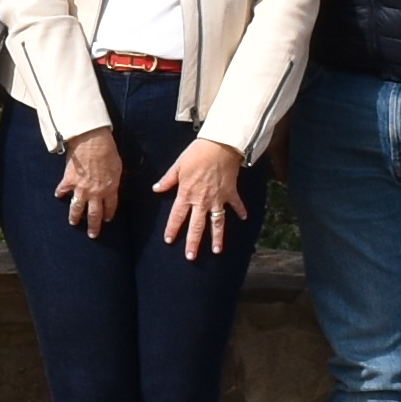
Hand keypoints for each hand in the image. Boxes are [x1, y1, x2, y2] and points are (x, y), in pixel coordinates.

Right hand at [52, 124, 124, 236]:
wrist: (93, 142)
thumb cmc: (108, 151)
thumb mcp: (117, 167)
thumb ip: (114, 179)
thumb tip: (112, 184)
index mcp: (110, 189)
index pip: (110, 207)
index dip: (108, 214)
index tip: (107, 219)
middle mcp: (95, 193)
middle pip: (94, 214)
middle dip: (93, 226)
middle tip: (92, 234)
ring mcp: (81, 188)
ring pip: (77, 208)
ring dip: (74, 217)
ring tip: (73, 222)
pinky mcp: (69, 181)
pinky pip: (63, 190)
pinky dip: (60, 193)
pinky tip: (58, 196)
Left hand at [157, 140, 252, 257]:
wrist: (220, 145)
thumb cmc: (197, 153)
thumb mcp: (178, 165)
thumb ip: (168, 179)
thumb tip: (156, 189)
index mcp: (187, 194)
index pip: (177, 216)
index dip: (172, 229)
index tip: (169, 241)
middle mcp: (202, 200)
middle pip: (197, 226)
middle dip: (193, 242)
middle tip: (191, 257)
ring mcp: (218, 199)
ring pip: (217, 223)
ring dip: (217, 237)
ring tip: (216, 251)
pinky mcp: (231, 193)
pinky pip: (236, 205)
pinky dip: (240, 211)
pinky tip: (244, 219)